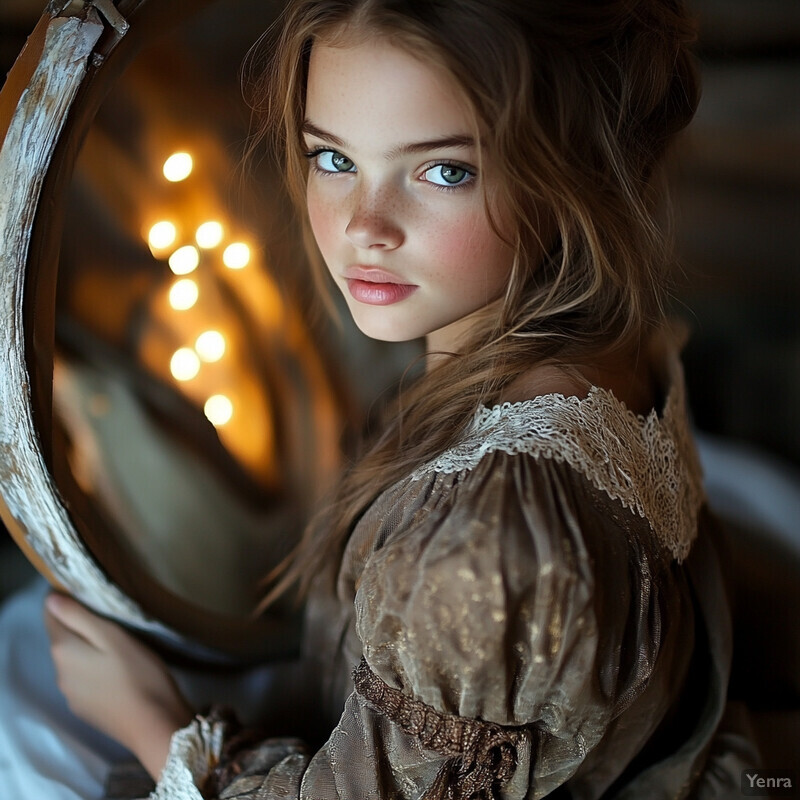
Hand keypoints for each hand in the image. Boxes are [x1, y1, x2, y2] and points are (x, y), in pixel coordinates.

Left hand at [44, 593, 193, 779]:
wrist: (154, 725)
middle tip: (113, 618)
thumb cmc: (139, 674)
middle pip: (62, 639)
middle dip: (80, 626)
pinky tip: (118, 670)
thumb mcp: (113, 637)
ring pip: (73, 660)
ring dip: (88, 648)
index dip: (67, 601)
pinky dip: (94, 669)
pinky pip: (82, 678)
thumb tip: (50, 600)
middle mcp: (60, 673)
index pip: (51, 616)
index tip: (91, 595)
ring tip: (118, 644)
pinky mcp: (85, 708)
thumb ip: (79, 617)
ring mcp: (71, 694)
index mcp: (64, 651)